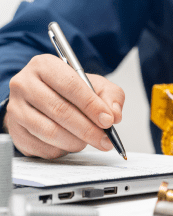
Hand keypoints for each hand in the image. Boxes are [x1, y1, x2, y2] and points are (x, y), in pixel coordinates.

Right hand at [4, 54, 124, 158]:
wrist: (45, 98)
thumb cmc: (71, 90)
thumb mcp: (96, 85)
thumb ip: (111, 96)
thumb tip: (114, 115)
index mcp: (45, 65)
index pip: (71, 85)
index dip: (91, 106)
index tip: (108, 121)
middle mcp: (25, 84)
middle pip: (60, 110)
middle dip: (88, 129)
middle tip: (104, 140)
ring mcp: (16, 109)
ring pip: (50, 131)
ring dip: (75, 141)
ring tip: (88, 141)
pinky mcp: (15, 131)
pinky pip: (41, 147)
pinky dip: (62, 150)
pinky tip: (71, 143)